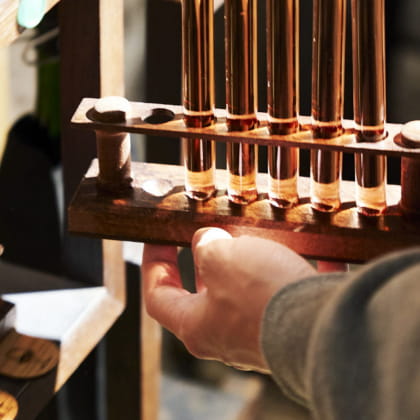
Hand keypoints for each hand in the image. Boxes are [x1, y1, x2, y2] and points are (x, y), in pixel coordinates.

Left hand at [142, 228, 316, 372]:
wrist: (324, 327)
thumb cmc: (260, 296)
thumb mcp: (221, 257)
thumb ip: (206, 246)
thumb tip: (207, 242)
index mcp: (197, 325)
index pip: (158, 296)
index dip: (154, 264)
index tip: (159, 238)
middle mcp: (226, 336)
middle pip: (204, 295)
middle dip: (207, 261)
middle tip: (212, 233)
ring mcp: (261, 334)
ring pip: (247, 291)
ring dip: (251, 262)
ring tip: (259, 233)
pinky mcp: (293, 327)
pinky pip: (290, 293)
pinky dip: (295, 271)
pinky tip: (311, 249)